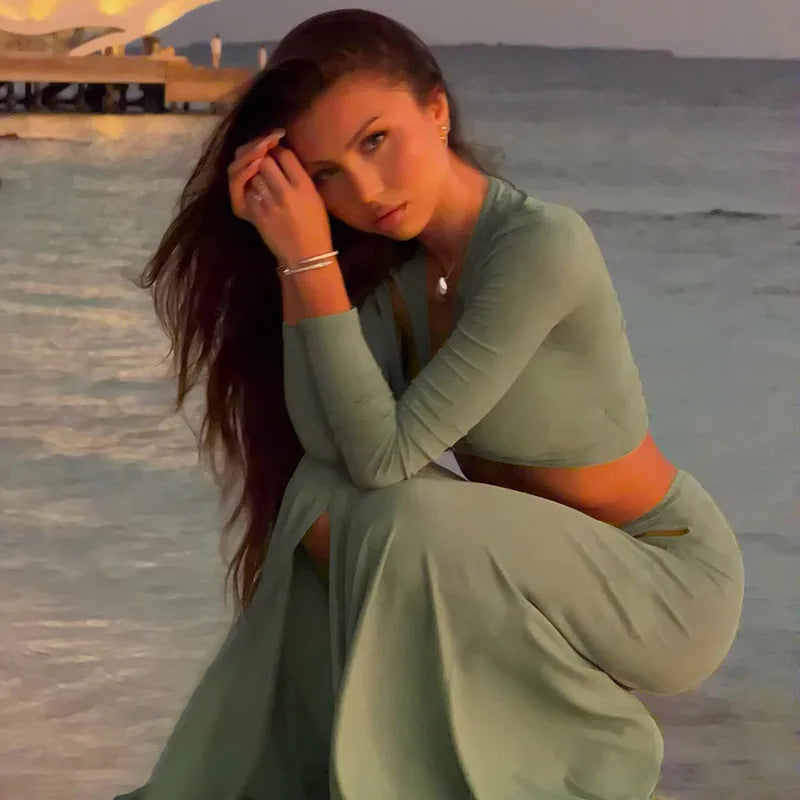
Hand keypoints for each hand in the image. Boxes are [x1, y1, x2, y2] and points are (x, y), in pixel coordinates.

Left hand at [228, 130, 332, 266]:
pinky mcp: (256, 215)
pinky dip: (250, 190)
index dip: (279, 151)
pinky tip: (258, 194)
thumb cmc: (316, 227)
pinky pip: (246, 192)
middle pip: (264, 161)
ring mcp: (268, 204)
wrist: (306, 256)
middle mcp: (285, 192)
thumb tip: (281, 157)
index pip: (285, 154)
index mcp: (304, 186)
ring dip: (255, 174)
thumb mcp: (315, 198)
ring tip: (263, 180)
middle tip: (266, 165)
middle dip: (263, 160)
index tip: (279, 156)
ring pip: (252, 175)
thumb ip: (299, 176)